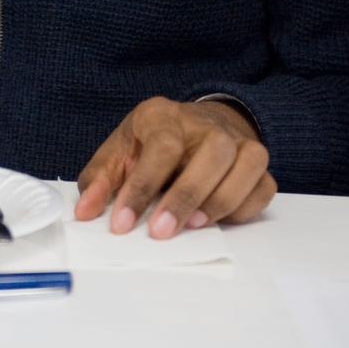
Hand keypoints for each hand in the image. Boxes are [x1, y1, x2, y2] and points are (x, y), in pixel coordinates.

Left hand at [74, 96, 275, 238]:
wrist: (196, 122)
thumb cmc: (153, 140)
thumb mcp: (120, 149)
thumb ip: (100, 180)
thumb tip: (85, 212)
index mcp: (164, 115)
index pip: (161, 147)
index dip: (142, 187)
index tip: (122, 223)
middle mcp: (206, 124)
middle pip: (211, 152)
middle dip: (186, 196)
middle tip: (161, 232)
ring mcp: (237, 141)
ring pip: (245, 166)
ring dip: (219, 201)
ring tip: (192, 226)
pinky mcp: (257, 163)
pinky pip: (263, 187)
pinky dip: (245, 207)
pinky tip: (220, 220)